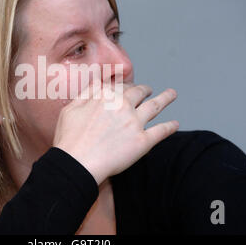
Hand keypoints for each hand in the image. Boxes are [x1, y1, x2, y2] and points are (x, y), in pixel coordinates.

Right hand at [52, 80, 178, 185]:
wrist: (77, 162)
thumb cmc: (70, 138)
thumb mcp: (71, 108)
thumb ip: (87, 93)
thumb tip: (98, 82)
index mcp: (106, 96)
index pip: (121, 86)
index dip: (127, 86)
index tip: (130, 88)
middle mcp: (123, 105)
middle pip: (140, 92)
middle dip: (145, 90)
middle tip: (149, 90)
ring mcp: (135, 122)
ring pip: (156, 106)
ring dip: (166, 98)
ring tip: (172, 94)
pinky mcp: (143, 141)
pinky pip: (161, 131)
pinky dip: (170, 127)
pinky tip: (175, 124)